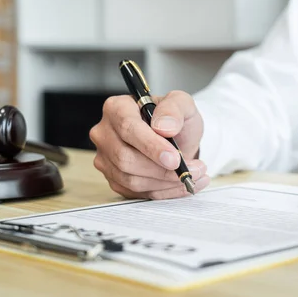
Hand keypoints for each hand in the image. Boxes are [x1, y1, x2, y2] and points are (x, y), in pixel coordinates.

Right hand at [89, 90, 209, 198]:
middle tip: (192, 169)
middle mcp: (105, 133)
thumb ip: (174, 108)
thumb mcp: (182, 103)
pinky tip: (182, 184)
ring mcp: (106, 159)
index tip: (174, 158)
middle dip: (162, 169)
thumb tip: (164, 127)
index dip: (151, 146)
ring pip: (131, 180)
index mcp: (117, 108)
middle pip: (125, 158)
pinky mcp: (114, 179)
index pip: (128, 128)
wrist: (177, 138)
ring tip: (192, 174)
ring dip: (166, 182)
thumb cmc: (174, 120)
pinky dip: (163, 191)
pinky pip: (136, 193)